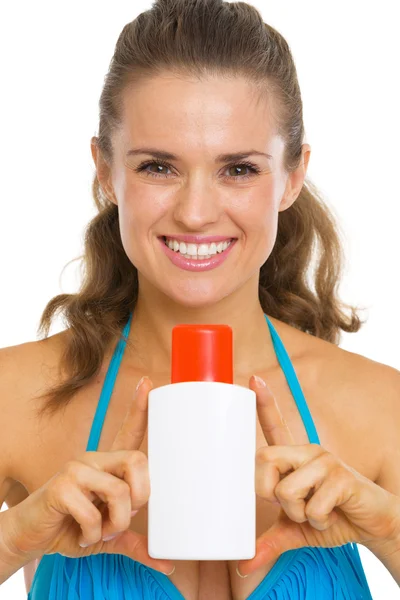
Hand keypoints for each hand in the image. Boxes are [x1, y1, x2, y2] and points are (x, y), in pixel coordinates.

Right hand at [3, 375, 174, 575]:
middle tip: (126, 516)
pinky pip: (94, 512)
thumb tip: (169, 564)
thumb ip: (135, 543)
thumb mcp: (108, 536)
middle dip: (140, 497)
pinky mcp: (62, 486)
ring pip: (120, 492)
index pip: (128, 431)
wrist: (29, 537)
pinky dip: (92, 534)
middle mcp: (94, 459)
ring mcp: (77, 469)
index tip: (150, 383)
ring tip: (100, 531)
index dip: (140, 408)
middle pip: (137, 461)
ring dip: (115, 523)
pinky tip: (81, 535)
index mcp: (107, 464)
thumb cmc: (70, 529)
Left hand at [236, 375, 399, 577]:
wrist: (374, 527)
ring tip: (316, 512)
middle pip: (265, 461)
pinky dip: (318, 521)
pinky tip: (333, 514)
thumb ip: (270, 540)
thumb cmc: (333, 519)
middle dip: (270, 493)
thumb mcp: (296, 530)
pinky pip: (312, 505)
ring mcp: (325, 461)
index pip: (275, 426)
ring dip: (299, 513)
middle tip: (292, 506)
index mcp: (294, 458)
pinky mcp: (341, 477)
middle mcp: (307, 452)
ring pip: (286, 490)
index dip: (265, 404)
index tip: (254, 379)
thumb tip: (243, 565)